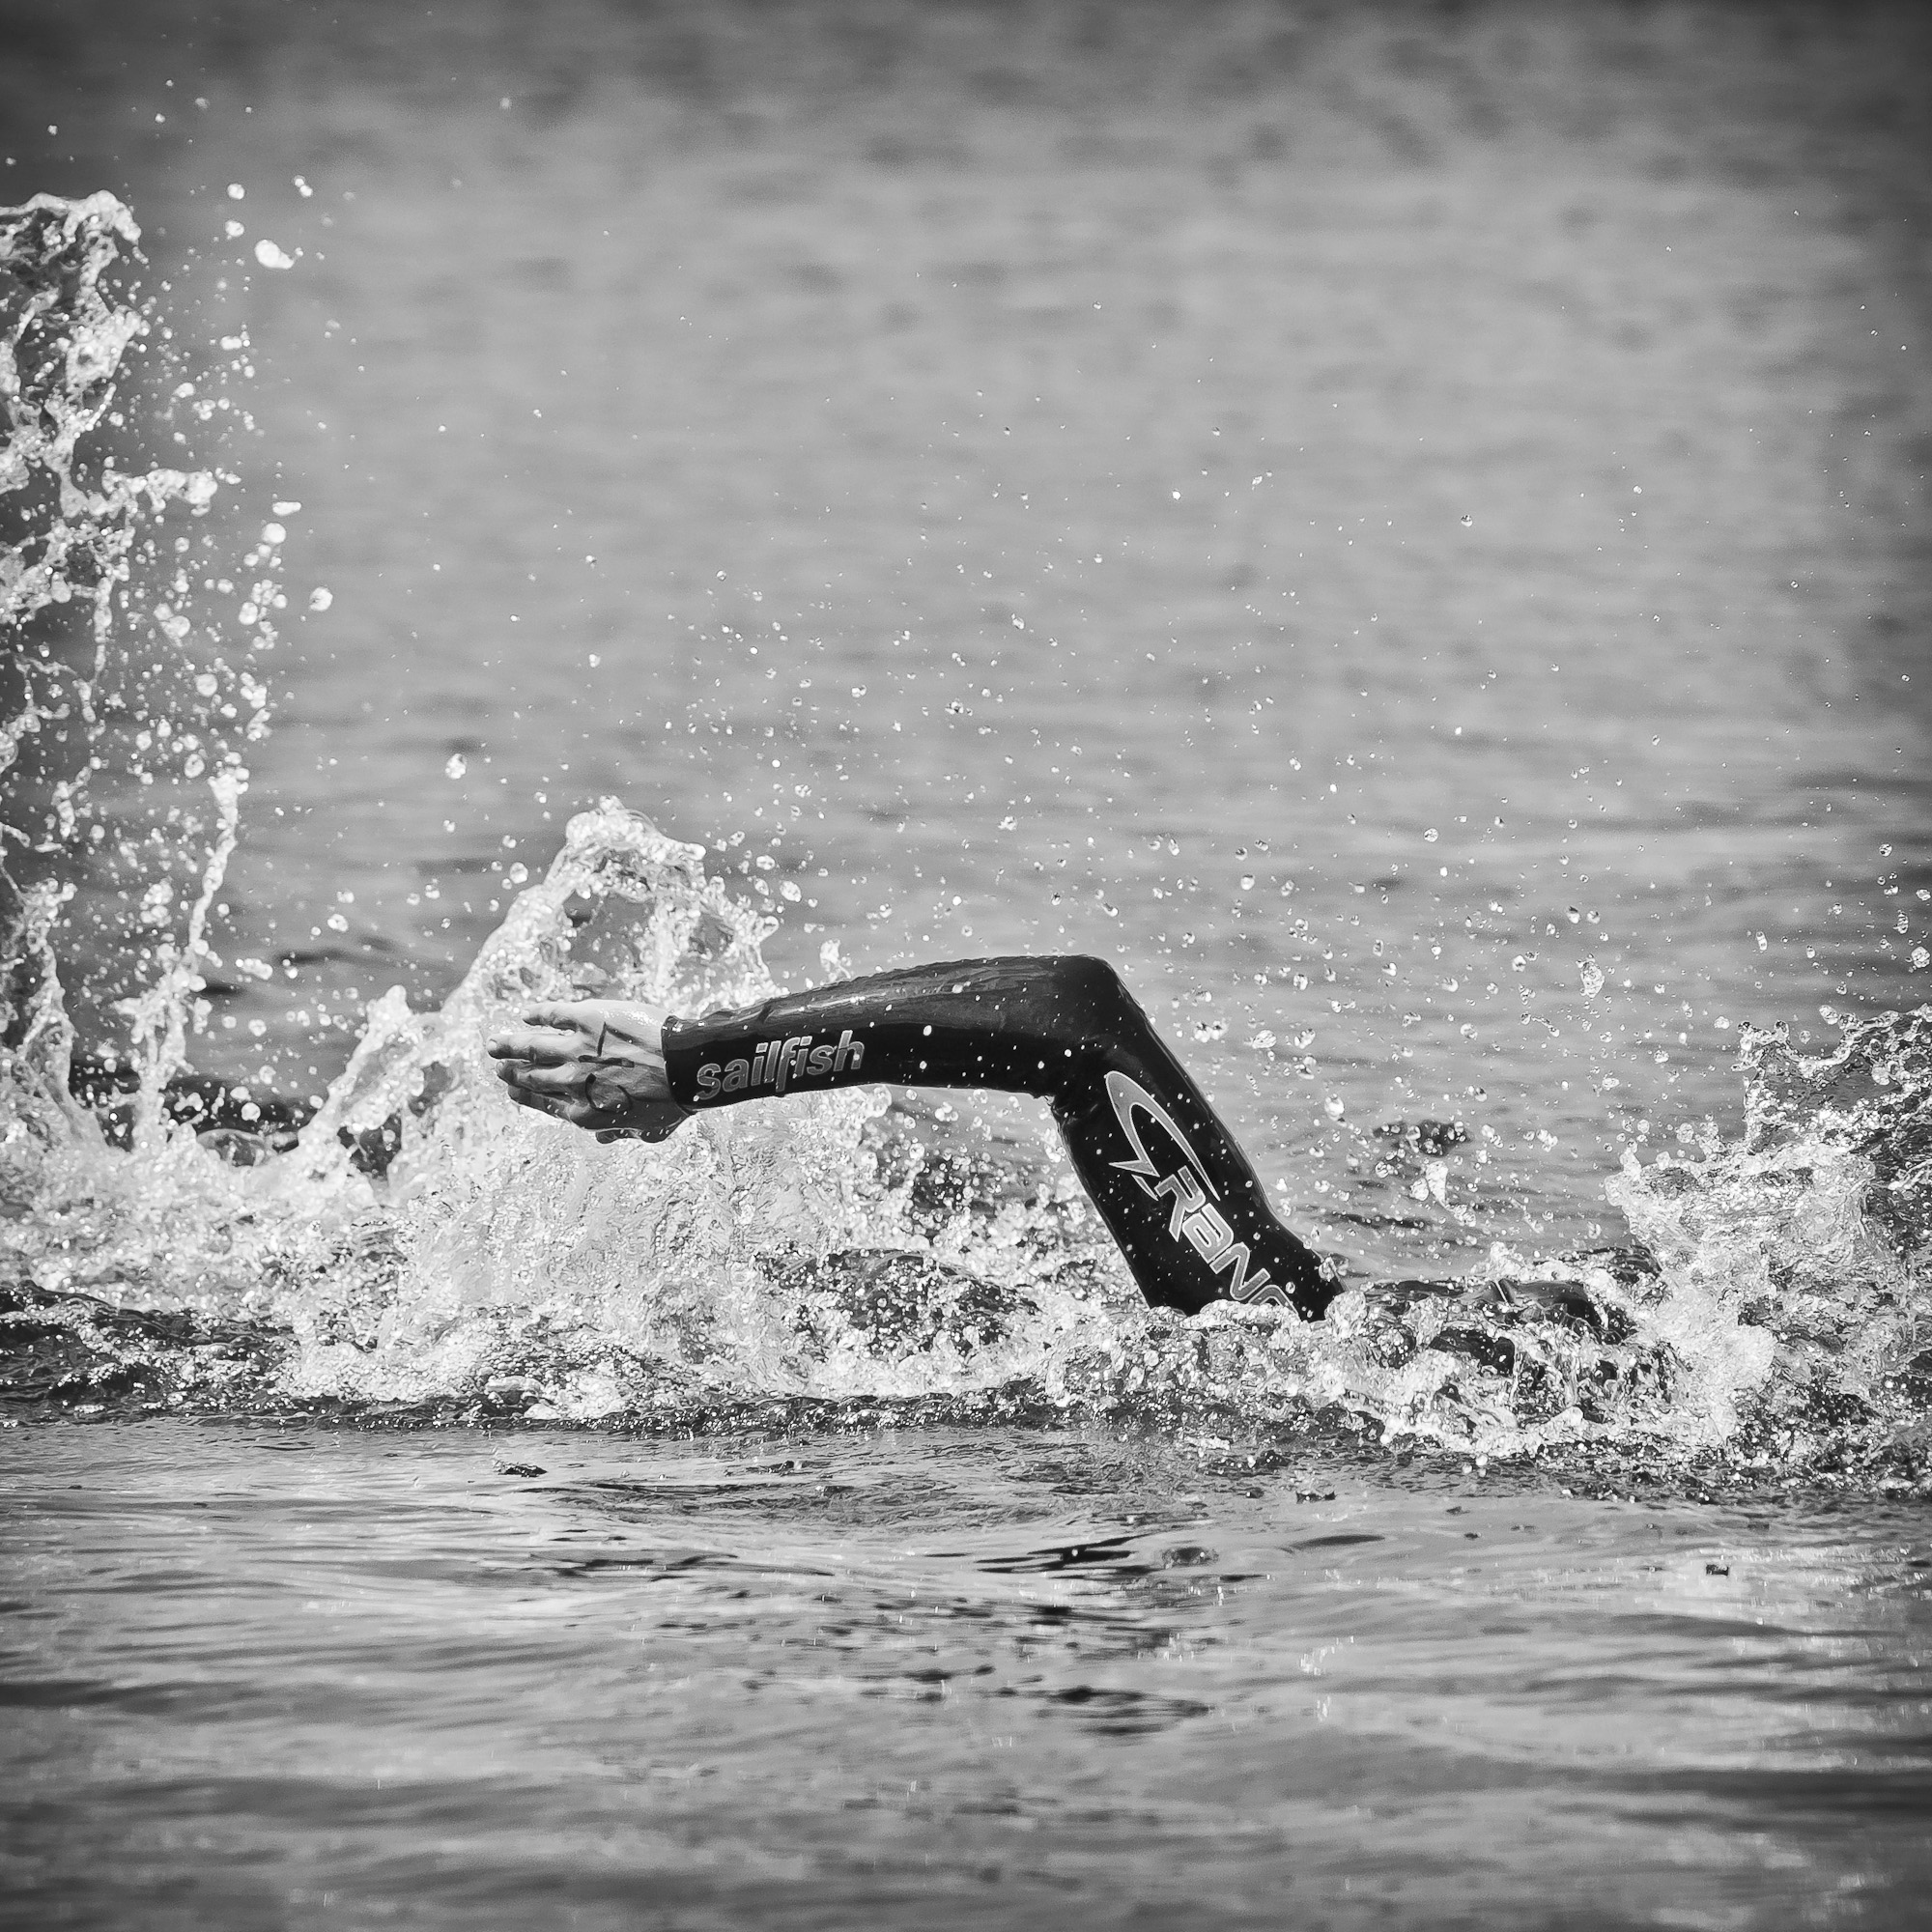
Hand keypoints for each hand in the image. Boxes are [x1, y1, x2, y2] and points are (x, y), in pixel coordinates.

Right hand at [485, 1000, 688, 1142]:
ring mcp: (577, 1049)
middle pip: (532, 1076)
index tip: (510, 1091)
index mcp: (584, 1112)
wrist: (687, 1067)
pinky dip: (537, 1015)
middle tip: (497, 1066)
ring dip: (510, 1044)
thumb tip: (601, 1139)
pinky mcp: (587, 1019)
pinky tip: (527, 1015)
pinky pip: (553, 1015)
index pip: (544, 1104)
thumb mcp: (647, 1130)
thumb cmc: (674, 1103)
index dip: (524, 1096)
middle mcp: (573, 1082)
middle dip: (511, 1071)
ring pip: (533, 1047)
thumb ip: (620, 1134)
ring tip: (494, 1043)